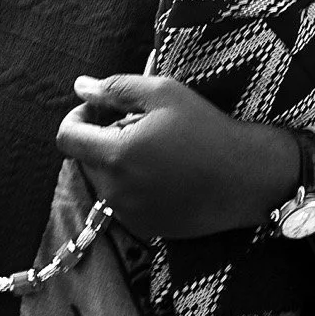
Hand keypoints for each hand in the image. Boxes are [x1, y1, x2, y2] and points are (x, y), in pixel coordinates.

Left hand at [55, 74, 297, 240]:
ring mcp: (130, 214)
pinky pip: (124, 202)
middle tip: (139, 125)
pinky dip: (134, 186)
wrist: (248, 177)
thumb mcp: (163, 93)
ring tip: (156, 150)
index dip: (77, 118)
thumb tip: (80, 87)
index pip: (66, 138)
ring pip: (105, 181)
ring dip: (118, 163)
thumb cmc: (207, 129)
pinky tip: (165, 174)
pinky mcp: (147, 229)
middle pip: (86, 159)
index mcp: (116, 154)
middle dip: (102, 138)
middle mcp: (116, 190)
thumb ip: (115, 89)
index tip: (100, 110)